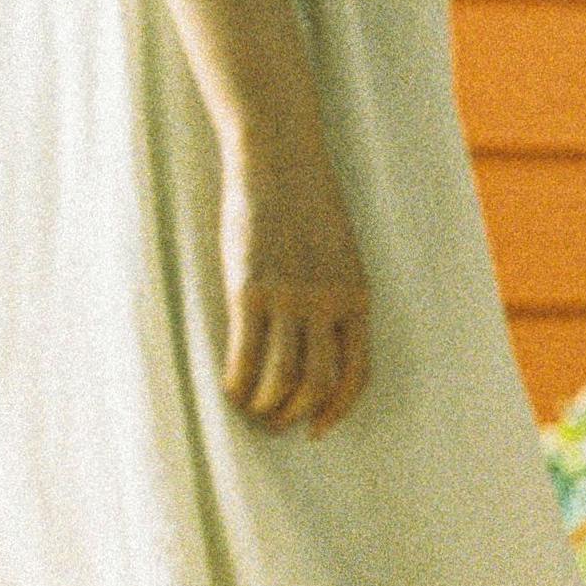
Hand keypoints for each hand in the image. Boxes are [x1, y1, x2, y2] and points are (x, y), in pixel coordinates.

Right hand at [219, 140, 370, 437]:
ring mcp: (290, 298)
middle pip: (316, 384)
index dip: (336, 410)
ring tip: (249, 410)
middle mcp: (328, 304)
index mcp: (356, 299)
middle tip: (273, 425)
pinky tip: (229, 389)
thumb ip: (334, 297)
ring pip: (282, 379)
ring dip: (264, 406)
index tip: (318, 429)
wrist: (279, 156)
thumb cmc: (305, 202)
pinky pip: (246, 356)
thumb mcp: (338, 254)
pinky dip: (238, 383)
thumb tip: (316, 343)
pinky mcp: (250, 289)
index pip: (356, 375)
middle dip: (293, 414)